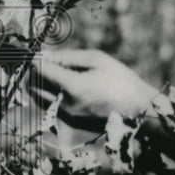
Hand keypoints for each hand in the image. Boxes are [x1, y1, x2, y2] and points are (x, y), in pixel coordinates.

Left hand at [29, 49, 156, 128]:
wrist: (140, 111)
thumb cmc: (121, 81)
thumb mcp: (97, 60)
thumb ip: (68, 56)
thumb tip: (46, 55)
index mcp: (72, 87)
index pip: (40, 70)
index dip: (35, 59)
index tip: (37, 52)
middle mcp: (66, 104)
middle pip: (34, 86)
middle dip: (34, 72)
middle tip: (42, 61)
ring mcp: (68, 116)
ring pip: (39, 97)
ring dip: (39, 84)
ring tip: (52, 72)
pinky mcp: (72, 123)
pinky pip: (51, 106)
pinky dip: (49, 94)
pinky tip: (62, 85)